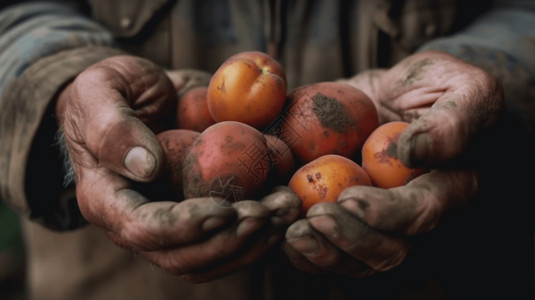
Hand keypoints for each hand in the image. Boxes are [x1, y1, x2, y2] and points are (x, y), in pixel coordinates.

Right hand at [55, 55, 300, 281]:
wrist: (135, 95)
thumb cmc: (109, 90)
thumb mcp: (99, 92)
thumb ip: (113, 128)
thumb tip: (147, 166)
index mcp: (107, 199)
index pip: (143, 230)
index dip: (185, 227)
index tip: (224, 209)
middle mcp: (139, 222)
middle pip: (183, 257)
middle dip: (229, 240)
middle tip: (267, 212)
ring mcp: (172, 223)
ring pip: (212, 256)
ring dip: (253, 241)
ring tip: (285, 209)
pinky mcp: (199, 213)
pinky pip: (230, 236)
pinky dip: (261, 229)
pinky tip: (284, 205)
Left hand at [284, 50, 501, 275]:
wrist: (391, 95)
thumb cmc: (432, 88)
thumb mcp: (463, 87)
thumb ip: (453, 119)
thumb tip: (414, 151)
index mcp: (447, 188)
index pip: (422, 213)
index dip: (387, 213)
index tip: (350, 198)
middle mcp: (412, 216)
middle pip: (387, 251)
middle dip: (349, 240)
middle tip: (315, 217)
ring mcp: (377, 223)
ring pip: (354, 260)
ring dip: (321, 252)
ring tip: (292, 231)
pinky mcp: (346, 219)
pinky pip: (325, 248)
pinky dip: (300, 248)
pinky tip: (279, 230)